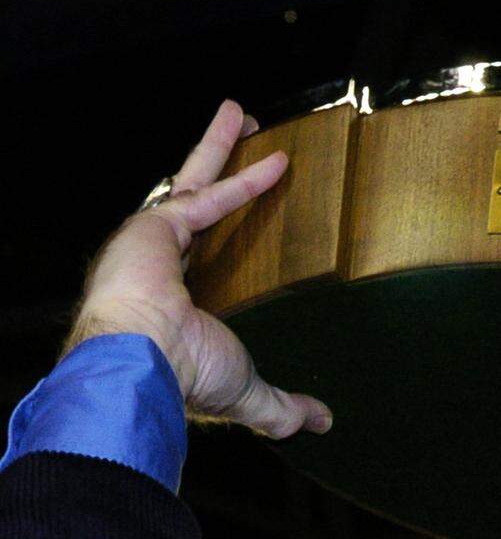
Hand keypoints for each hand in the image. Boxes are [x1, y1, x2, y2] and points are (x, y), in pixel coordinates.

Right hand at [61, 99, 332, 440]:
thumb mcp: (246, 394)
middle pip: (197, 210)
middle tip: (248, 147)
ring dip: (218, 149)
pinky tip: (279, 160)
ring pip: (193, 183)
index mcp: (175, 309)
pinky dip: (243, 179)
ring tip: (245, 116)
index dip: (224, 246)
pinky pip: (208, 196)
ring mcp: (155, 242)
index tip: (249, 232)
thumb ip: (281, 407)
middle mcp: (162, 270)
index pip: (204, 267)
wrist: (141, 359)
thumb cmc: (183, 377)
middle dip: (220, 175)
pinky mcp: (157, 225)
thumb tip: (321, 422)